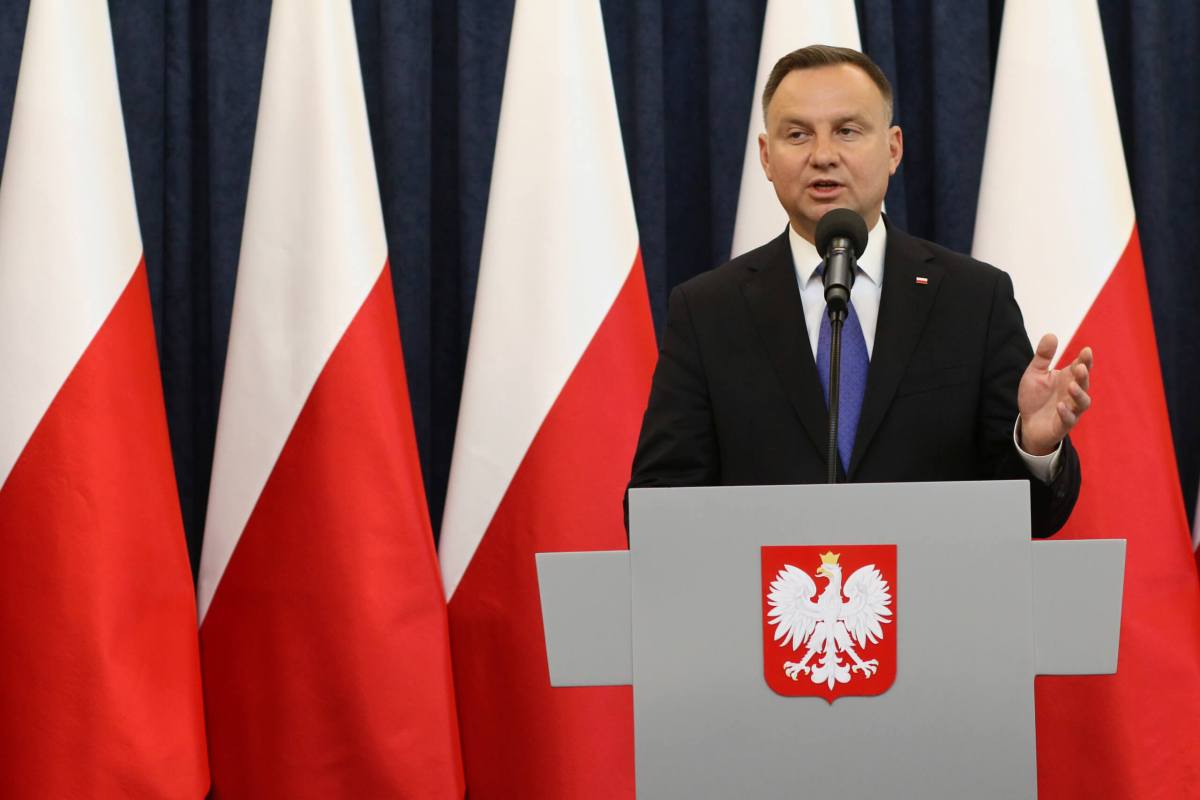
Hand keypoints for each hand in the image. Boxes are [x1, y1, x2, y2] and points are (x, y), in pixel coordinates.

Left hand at [1017, 334, 1092, 455]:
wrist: (1028, 423)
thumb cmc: (1035, 397)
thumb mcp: (1035, 374)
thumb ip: (1043, 357)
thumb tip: (1051, 334)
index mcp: (1068, 378)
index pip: (1081, 366)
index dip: (1085, 359)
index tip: (1086, 350)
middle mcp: (1073, 393)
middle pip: (1084, 383)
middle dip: (1084, 375)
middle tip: (1080, 367)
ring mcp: (1071, 409)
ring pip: (1082, 402)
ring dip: (1079, 394)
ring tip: (1071, 386)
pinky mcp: (1063, 425)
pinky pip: (1069, 420)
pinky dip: (1066, 413)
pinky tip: (1060, 406)